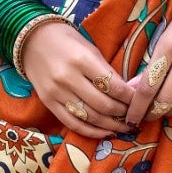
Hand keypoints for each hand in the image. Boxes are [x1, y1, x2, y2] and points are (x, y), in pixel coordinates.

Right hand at [20, 20, 135, 139]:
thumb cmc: (65, 40)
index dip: (130, 98)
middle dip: (123, 114)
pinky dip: (91, 131)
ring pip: (89, 117)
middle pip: (103, 105)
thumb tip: (129, 92)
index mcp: (82, 60)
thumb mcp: (90, 49)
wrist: (30, 40)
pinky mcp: (48, 103)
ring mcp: (57, 93)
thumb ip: (107, 71)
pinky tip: (105, 133)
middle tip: (135, 116)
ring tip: (125, 128)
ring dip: (111, 126)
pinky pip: (72, 123)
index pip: (113, 86)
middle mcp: (68, 78)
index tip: (141, 102)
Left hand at [123, 0, 171, 129]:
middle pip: (167, 99)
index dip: (137, 106)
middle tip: (147, 116)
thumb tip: (133, 90)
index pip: (149, 84)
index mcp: (169, 46)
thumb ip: (150, 67)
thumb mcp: (163, 39)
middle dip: (154, 112)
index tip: (130, 118)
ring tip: (165, 109)